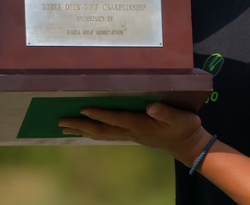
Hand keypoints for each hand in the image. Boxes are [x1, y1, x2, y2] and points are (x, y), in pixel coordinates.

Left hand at [58, 103, 210, 166]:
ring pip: (101, 134)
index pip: (116, 119)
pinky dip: (93, 132)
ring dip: (82, 130)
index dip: (100, 114)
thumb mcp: (180, 117)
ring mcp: (130, 135)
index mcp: (141, 125)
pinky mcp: (132, 135)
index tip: (83, 108)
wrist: (188, 144)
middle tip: (61, 122)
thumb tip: (150, 106)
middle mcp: (131, 131)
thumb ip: (165, 111)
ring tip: (65, 127)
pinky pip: (107, 134)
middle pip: (101, 130)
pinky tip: (86, 130)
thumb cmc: (184, 127)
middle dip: (81, 125)